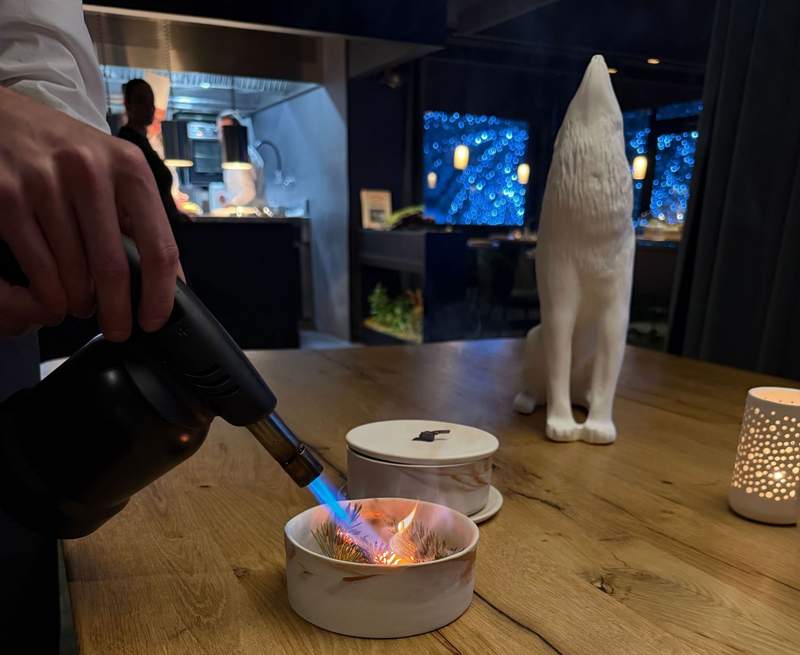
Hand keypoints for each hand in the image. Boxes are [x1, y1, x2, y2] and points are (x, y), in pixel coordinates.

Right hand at [0, 87, 178, 339]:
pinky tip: (54, 298)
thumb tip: (172, 279)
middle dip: (117, 312)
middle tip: (118, 330)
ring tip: (81, 306)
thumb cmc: (65, 151)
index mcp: (129, 168)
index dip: (160, 295)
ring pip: (73, 273)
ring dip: (79, 303)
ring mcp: (44, 182)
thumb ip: (141, 218)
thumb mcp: (114, 169)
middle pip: (114, 269)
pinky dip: (49, 295)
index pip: (159, 247)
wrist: (1, 115)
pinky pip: (38, 267)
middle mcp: (90, 171)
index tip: (154, 320)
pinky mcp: (5, 196)